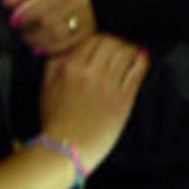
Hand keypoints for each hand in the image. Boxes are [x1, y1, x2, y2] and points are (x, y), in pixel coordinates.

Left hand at [3, 0, 95, 54]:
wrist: (75, 1)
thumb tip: (8, 2)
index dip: (28, 12)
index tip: (14, 20)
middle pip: (52, 19)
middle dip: (31, 28)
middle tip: (21, 31)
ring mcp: (88, 16)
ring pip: (59, 34)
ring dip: (39, 39)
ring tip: (29, 38)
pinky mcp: (89, 32)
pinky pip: (68, 45)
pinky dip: (50, 48)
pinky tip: (39, 48)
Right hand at [40, 34, 147, 169]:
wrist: (67, 149)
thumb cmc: (56, 121)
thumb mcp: (47, 89)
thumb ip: (55, 65)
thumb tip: (67, 48)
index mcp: (70, 69)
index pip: (93, 39)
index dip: (101, 40)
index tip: (104, 46)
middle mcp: (91, 73)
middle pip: (112, 43)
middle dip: (116, 43)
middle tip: (118, 50)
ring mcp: (109, 86)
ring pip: (127, 53)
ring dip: (130, 51)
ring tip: (131, 55)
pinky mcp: (124, 99)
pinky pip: (137, 71)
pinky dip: (141, 62)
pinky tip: (140, 61)